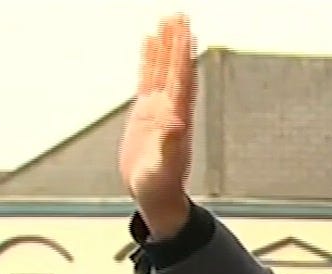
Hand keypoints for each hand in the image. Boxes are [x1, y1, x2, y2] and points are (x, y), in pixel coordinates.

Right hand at [120, 15, 196, 238]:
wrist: (155, 197)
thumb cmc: (160, 187)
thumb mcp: (162, 168)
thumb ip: (168, 145)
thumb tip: (176, 121)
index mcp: (176, 118)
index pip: (180, 79)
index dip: (182, 55)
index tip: (185, 31)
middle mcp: (171, 109)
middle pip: (175, 68)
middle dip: (177, 42)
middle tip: (178, 15)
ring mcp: (159, 109)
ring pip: (162, 69)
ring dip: (165, 46)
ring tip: (166, 21)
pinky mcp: (146, 113)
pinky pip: (148, 79)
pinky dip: (150, 60)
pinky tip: (149, 42)